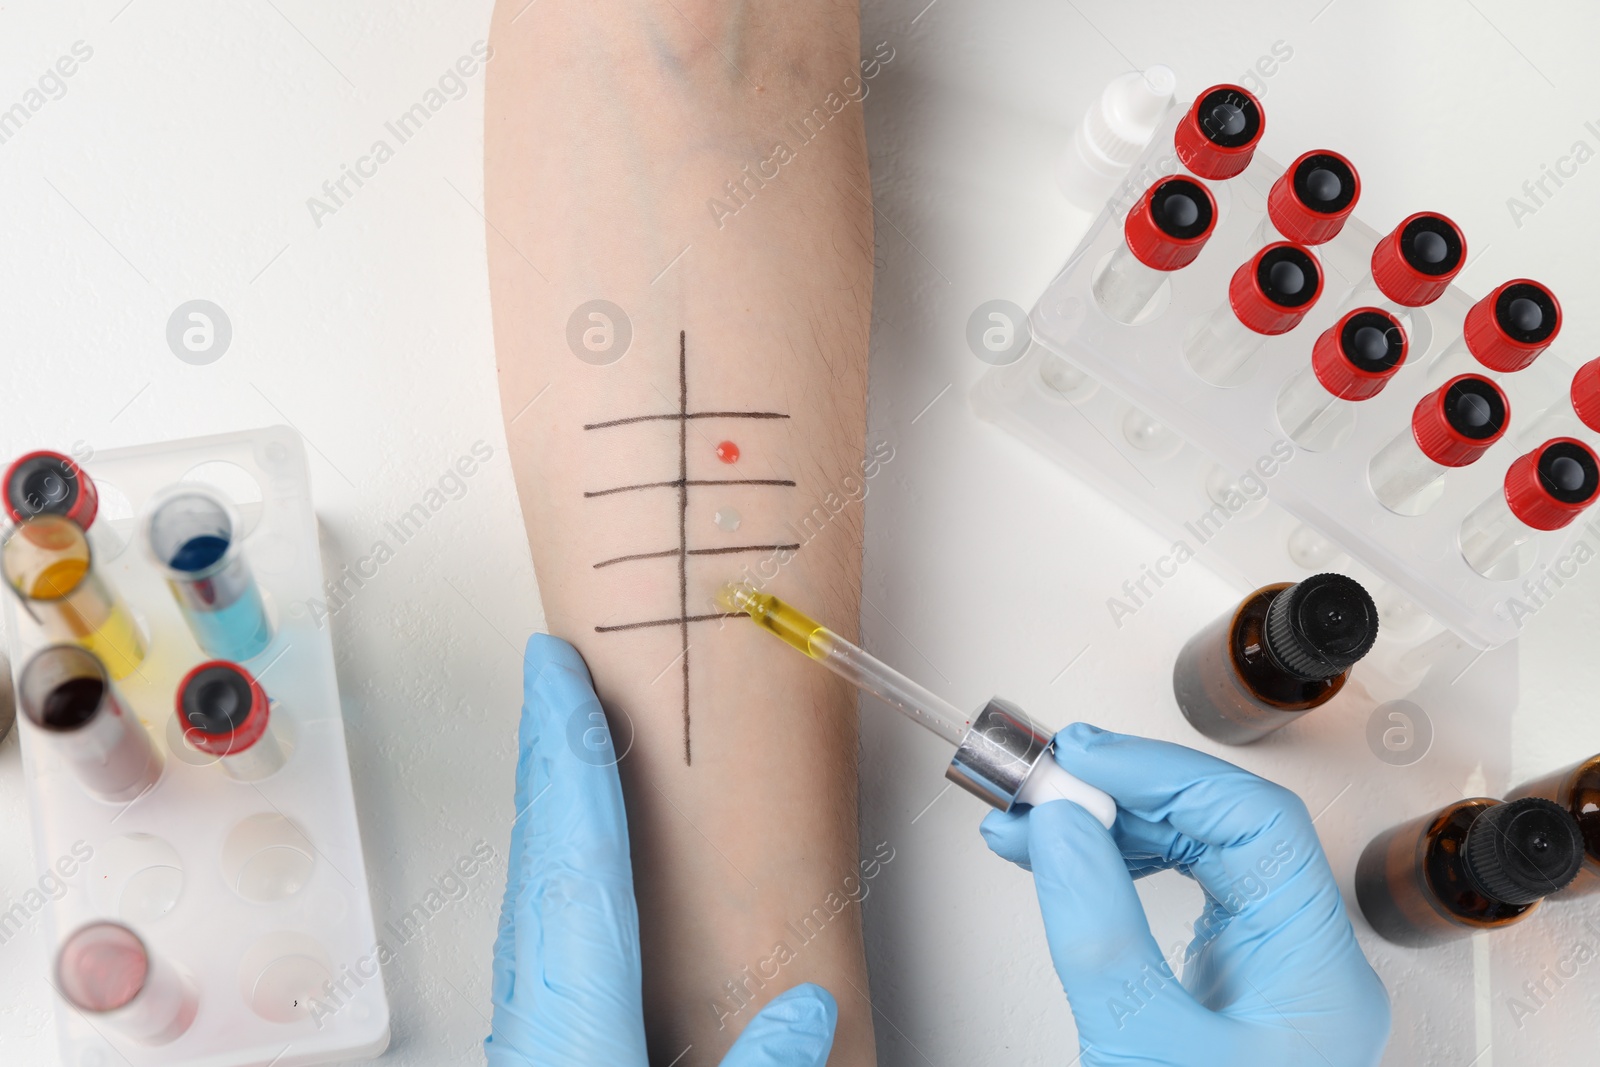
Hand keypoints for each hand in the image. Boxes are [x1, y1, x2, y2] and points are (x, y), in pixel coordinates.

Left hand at [486, 634, 838, 1065]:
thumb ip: (762, 1065)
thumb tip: (809, 1008)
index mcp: (575, 1016)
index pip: (577, 851)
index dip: (570, 750)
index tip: (554, 671)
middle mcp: (535, 1011)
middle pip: (542, 852)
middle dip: (549, 754)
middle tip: (550, 678)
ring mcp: (525, 1027)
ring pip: (529, 890)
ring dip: (548, 808)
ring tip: (563, 752)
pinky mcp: (534, 1050)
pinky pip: (533, 932)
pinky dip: (549, 869)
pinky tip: (566, 873)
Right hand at [980, 723, 1388, 1066]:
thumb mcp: (1135, 1046)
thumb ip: (1094, 925)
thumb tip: (1061, 823)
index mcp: (1315, 976)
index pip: (1254, 825)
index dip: (1163, 775)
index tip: (1082, 760)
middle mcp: (1302, 965)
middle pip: (1225, 831)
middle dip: (1126, 793)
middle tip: (1044, 779)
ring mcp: (1265, 975)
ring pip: (1197, 857)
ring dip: (1109, 827)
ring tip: (1029, 820)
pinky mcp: (1224, 988)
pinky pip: (1176, 896)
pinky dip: (1113, 869)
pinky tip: (1060, 860)